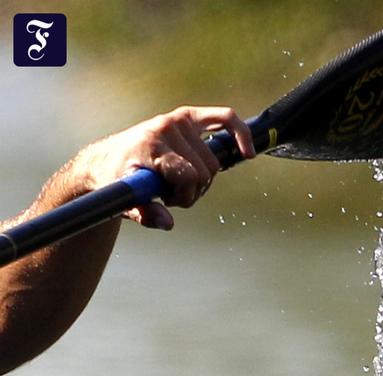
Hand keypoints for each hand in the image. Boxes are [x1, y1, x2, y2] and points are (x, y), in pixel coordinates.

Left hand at [74, 106, 254, 229]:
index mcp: (151, 146)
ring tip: (181, 182)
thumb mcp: (123, 200)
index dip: (185, 195)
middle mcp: (166, 128)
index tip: (169, 201)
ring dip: (204, 178)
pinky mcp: (188, 116)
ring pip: (214, 160)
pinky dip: (240, 133)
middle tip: (172, 194)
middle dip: (192, 189)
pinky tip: (247, 151)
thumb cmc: (115, 179)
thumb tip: (168, 222)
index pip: (189, 175)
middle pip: (205, 170)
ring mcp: (179, 120)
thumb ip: (145, 213)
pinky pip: (225, 118)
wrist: (106, 158)